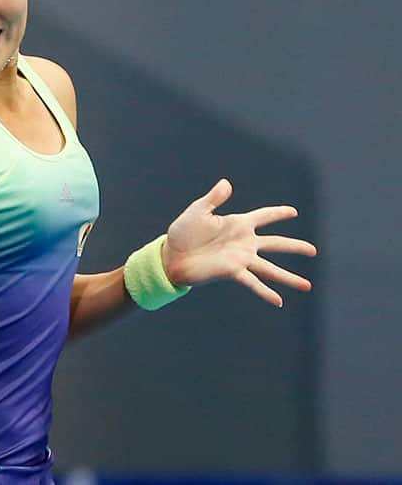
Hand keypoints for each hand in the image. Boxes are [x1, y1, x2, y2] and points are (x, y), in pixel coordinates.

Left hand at [162, 178, 315, 306]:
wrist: (171, 256)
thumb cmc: (182, 232)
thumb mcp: (197, 211)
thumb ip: (214, 198)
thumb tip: (227, 183)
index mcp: (237, 224)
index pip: (264, 216)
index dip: (278, 213)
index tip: (294, 211)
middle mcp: (243, 242)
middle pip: (276, 243)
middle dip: (294, 246)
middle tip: (314, 250)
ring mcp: (240, 258)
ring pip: (270, 268)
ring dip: (288, 277)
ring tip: (308, 286)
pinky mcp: (232, 271)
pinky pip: (253, 282)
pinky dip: (265, 292)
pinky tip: (279, 301)